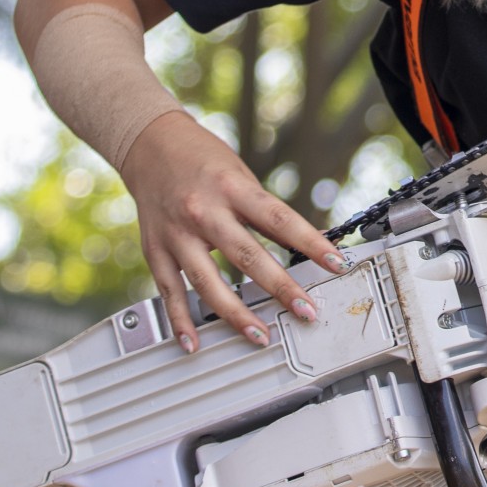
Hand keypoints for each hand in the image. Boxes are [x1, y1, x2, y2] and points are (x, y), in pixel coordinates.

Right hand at [118, 110, 348, 352]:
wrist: (150, 145)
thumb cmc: (203, 159)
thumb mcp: (241, 175)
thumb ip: (264, 211)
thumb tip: (304, 242)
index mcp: (233, 188)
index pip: (280, 219)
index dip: (311, 243)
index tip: (335, 263)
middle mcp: (204, 211)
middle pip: (247, 256)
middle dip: (280, 288)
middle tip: (305, 311)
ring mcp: (177, 233)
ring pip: (207, 281)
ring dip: (235, 313)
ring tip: (259, 335)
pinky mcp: (155, 250)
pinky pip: (170, 291)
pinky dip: (181, 319)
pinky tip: (193, 342)